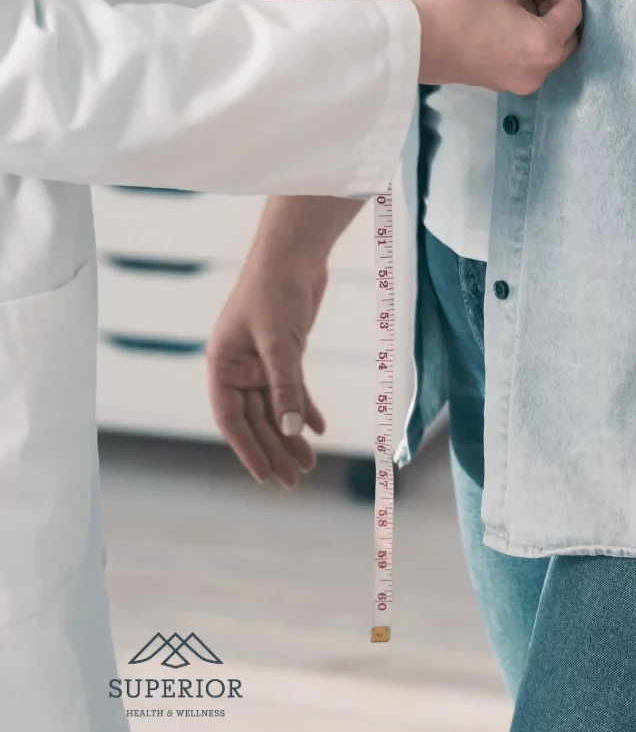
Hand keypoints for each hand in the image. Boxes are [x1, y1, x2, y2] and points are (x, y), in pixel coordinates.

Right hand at [206, 251, 327, 487]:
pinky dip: (305, 408)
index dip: (247, 449)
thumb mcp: (280, 343)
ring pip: (276, 406)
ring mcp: (261, 358)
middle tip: (294, 480)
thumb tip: (290, 429)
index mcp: (222, 364)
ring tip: (308, 463)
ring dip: (291, 433)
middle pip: (256, 418)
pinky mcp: (285, 350)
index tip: (264, 477)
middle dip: (274, 449)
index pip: (231, 418)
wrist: (294, 251)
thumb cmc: (275, 290)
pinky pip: (292, 388)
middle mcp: (238, 365)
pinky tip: (318, 430)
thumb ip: (285, 387)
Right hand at [368, 0, 581, 94]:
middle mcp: (536, 71)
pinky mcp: (494, 79)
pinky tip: (505, 4)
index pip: (571, 10)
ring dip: (536, 11)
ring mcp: (514, 80)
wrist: (411, 42)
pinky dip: (521, 28)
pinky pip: (521, 52)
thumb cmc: (457, 7)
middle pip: (561, 31)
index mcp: (545, 46)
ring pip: (540, 42)